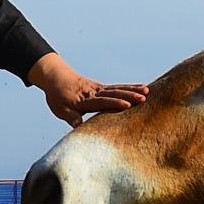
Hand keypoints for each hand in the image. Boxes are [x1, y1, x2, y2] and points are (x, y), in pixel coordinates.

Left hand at [27, 53, 148, 127]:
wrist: (55, 77)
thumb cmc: (57, 96)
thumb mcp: (60, 109)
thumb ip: (71, 117)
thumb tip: (79, 126)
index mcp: (84, 99)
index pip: (101, 102)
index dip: (114, 104)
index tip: (127, 106)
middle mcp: (94, 92)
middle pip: (114, 93)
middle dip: (129, 96)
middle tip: (143, 98)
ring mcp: (99, 88)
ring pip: (118, 88)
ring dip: (133, 90)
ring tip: (147, 92)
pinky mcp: (102, 87)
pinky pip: (118, 87)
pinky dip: (130, 87)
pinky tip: (142, 87)